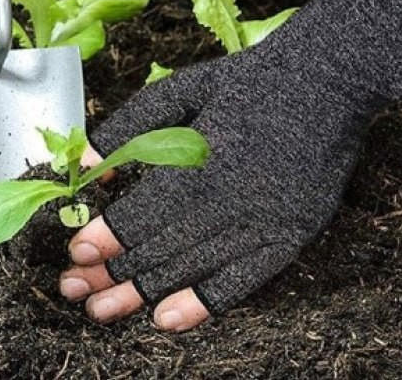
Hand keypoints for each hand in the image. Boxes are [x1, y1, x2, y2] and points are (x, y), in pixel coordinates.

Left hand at [58, 0, 401, 330]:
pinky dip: (202, 304)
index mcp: (200, 160)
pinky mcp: (289, 237)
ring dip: (142, 293)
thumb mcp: (181, 89)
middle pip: (159, 248)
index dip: (105, 237)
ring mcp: (262, 223)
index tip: (75, 254)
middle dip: (111, 273)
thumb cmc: (246, 82)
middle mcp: (230, 199)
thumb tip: (87, 165)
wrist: (328, 82)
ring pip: (190, 269)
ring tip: (102, 311)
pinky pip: (241, 282)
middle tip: (73, 290)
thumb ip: (130, 126)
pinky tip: (166, 319)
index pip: (142, 214)